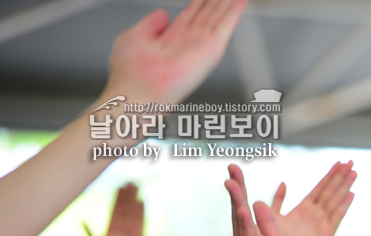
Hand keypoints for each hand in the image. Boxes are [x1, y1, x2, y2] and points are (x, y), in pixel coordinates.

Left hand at [86, 183, 143, 235]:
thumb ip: (88, 232)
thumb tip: (80, 220)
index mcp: (112, 226)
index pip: (116, 208)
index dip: (118, 198)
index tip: (120, 187)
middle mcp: (122, 226)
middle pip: (125, 207)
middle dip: (128, 195)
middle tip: (130, 182)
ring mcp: (131, 230)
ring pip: (133, 211)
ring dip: (134, 200)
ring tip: (137, 188)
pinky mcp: (139, 235)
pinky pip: (140, 221)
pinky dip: (141, 212)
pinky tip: (142, 201)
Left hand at [104, 0, 244, 107]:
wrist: (135, 93)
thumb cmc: (131, 74)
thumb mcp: (135, 36)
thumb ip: (151, 24)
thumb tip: (162, 14)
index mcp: (171, 39)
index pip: (191, 16)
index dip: (201, 4)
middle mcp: (188, 43)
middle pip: (208, 16)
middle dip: (218, 3)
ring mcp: (200, 47)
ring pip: (218, 20)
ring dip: (228, 6)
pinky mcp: (208, 51)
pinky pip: (223, 28)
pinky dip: (233, 15)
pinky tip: (239, 2)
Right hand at [226, 164, 302, 235]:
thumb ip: (267, 223)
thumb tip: (258, 202)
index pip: (244, 207)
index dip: (240, 188)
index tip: (235, 168)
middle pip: (238, 211)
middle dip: (236, 190)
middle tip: (231, 168)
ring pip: (241, 224)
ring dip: (237, 203)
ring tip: (232, 184)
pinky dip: (247, 227)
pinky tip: (244, 212)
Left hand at [268, 162, 355, 235]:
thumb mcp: (273, 217)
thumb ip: (279, 201)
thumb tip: (283, 183)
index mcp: (304, 210)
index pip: (320, 188)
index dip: (329, 175)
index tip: (339, 162)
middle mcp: (316, 216)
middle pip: (331, 191)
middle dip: (340, 176)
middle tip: (351, 161)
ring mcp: (322, 225)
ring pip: (334, 200)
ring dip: (344, 186)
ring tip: (354, 172)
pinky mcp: (324, 235)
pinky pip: (335, 217)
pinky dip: (343, 205)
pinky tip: (351, 194)